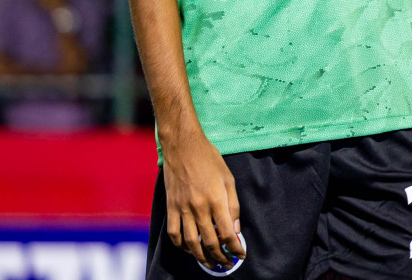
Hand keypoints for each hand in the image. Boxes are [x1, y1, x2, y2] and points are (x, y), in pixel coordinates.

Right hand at [161, 127, 244, 269]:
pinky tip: (189, 249)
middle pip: (209, 242)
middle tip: (226, 264)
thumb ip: (233, 205)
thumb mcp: (228, 178)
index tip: (240, 255)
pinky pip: (174, 233)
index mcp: (216, 199)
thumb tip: (235, 230)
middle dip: (220, 256)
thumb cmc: (209, 159)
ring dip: (201, 257)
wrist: (183, 147)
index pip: (227, 233)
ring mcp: (182, 208)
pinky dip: (181, 246)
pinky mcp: (171, 207)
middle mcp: (199, 207)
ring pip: (190, 243)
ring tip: (210, 263)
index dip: (235, 248)